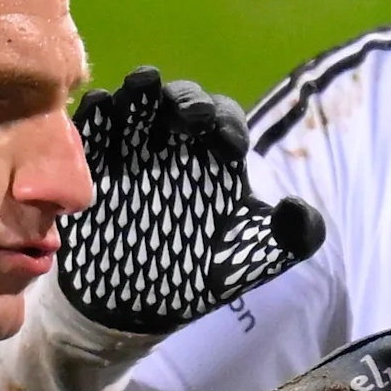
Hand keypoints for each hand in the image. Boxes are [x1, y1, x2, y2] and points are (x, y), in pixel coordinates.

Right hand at [59, 67, 326, 334]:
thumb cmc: (196, 273)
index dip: (228, 125)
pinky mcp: (91, 164)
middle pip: (180, 102)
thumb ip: (289, 238)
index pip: (224, 120)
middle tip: (192, 117)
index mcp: (213, 155)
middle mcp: (172, 141)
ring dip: (138, 94)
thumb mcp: (249, 261)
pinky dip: (94, 116)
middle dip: (187, 102)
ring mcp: (129, 148)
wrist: (135, 305)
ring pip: (135, 105)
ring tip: (142, 86)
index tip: (230, 149)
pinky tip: (100, 108)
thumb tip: (298, 208)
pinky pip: (91, 130)